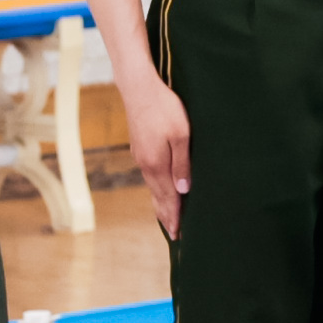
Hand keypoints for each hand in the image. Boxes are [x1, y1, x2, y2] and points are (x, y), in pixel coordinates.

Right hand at [119, 68, 194, 241]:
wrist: (139, 88)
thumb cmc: (165, 108)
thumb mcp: (182, 135)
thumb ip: (182, 163)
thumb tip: (184, 190)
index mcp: (157, 164)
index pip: (168, 198)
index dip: (174, 216)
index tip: (179, 234)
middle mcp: (146, 164)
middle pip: (158, 197)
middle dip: (166, 215)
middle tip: (175, 234)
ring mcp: (141, 156)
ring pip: (152, 187)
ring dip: (161, 203)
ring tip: (168, 218)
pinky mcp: (140, 148)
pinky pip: (150, 176)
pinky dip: (156, 189)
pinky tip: (160, 190)